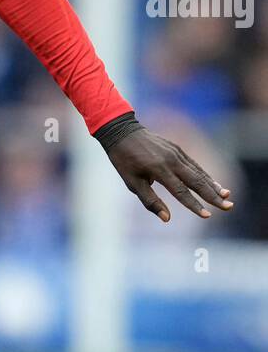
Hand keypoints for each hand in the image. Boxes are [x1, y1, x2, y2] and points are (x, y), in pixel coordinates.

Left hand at [107, 127, 233, 222]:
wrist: (122, 132)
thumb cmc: (124, 161)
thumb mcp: (132, 182)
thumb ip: (150, 200)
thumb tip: (167, 219)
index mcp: (159, 170)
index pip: (180, 191)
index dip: (194, 205)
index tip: (207, 216)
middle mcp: (171, 160)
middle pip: (196, 181)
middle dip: (213, 195)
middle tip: (229, 206)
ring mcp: (176, 153)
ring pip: (198, 172)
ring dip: (213, 185)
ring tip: (227, 196)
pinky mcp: (177, 148)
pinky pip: (194, 164)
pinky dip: (205, 174)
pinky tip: (214, 183)